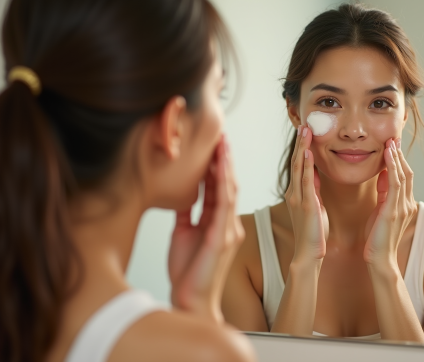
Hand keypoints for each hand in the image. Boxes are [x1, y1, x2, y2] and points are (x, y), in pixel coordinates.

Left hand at [168, 137, 244, 322]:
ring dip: (225, 166)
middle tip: (220, 135)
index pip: (219, 188)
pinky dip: (223, 184)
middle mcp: (228, 224)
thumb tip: (180, 192)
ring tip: (222, 144)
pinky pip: (225, 205)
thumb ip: (186, 213)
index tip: (212, 145)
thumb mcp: (182, 234)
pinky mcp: (223, 238)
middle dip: (223, 159)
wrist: (190, 301)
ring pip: (229, 190)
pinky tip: (220, 169)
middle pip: (228, 185)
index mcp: (218, 224)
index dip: (216, 165)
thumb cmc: (188, 273)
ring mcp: (228, 230)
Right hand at [284, 125, 328, 263]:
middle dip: (300, 143)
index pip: (299, 166)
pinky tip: (308, 153)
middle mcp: (294, 193)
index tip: (306, 132)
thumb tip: (314, 173)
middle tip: (304, 124)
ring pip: (299, 168)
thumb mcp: (314, 206)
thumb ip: (313, 189)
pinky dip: (306, 166)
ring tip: (305, 131)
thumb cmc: (314, 233)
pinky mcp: (306, 205)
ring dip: (302, 148)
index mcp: (297, 193)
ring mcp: (298, 198)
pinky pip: (306, 181)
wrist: (308, 254)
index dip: (301, 148)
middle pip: (296, 162)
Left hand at [364, 138, 416, 266]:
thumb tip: (383, 175)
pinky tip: (388, 156)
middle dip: (400, 155)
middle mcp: (407, 204)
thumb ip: (383, 194)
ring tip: (391, 142)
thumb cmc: (377, 239)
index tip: (392, 146)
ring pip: (403, 175)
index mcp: (404, 205)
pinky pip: (396, 183)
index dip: (399, 161)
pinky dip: (393, 167)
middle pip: (407, 173)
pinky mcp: (394, 210)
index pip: (404, 177)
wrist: (380, 260)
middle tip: (394, 138)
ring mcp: (402, 207)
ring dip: (397, 157)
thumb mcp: (380, 212)